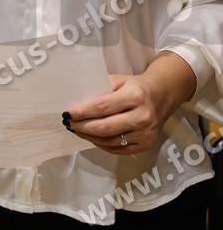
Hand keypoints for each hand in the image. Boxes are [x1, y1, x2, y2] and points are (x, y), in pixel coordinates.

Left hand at [65, 54, 195, 154]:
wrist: (161, 96)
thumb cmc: (135, 86)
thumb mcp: (119, 80)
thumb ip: (101, 88)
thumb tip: (77, 100)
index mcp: (135, 96)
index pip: (103, 106)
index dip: (83, 111)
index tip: (68, 113)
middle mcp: (142, 116)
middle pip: (105, 127)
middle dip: (82, 127)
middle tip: (69, 123)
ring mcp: (145, 134)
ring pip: (110, 141)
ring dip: (89, 137)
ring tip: (77, 130)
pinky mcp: (146, 145)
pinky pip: (118, 149)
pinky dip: (102, 144)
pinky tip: (92, 137)